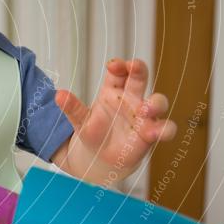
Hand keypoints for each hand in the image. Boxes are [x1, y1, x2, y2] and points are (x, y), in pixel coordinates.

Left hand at [54, 59, 176, 180]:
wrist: (102, 158)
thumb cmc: (94, 133)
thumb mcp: (81, 121)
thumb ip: (72, 108)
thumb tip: (58, 94)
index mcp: (113, 91)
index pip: (120, 71)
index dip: (119, 65)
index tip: (114, 65)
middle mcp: (131, 99)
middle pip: (140, 78)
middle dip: (139, 70)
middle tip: (134, 67)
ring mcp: (144, 116)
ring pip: (158, 102)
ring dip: (155, 103)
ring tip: (145, 109)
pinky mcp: (152, 133)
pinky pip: (165, 128)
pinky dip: (164, 129)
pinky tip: (156, 133)